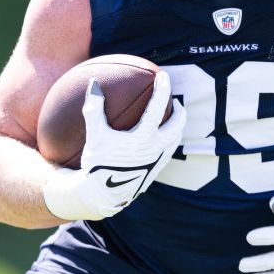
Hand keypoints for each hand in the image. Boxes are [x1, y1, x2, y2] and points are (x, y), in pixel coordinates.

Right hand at [43, 71, 185, 220]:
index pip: (157, 108)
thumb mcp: (94, 135)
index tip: (163, 76)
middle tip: (176, 101)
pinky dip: (168, 142)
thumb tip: (94, 83)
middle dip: (180, 112)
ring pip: (175, 141)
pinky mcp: (154, 172)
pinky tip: (158, 140)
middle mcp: (155, 150)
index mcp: (143, 138)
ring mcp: (157, 162)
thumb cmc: (97, 164)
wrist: (102, 196)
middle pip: (177, 126)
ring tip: (172, 119)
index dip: (162, 90)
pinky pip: (167, 153)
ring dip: (177, 128)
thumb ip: (94, 108)